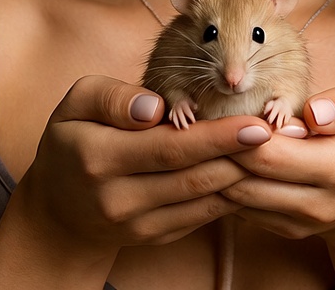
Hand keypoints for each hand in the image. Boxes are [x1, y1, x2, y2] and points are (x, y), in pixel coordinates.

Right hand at [10, 75, 275, 272]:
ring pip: (200, 199)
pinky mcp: (153, 236)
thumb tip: (156, 107)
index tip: (254, 123)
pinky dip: (226, 195)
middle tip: (278, 135)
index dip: (215, 136)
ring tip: (275, 152)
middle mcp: (118, 198)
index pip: (168, 147)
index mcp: (98, 158)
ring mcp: (137, 224)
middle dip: (239, 155)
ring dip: (240, 176)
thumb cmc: (71, 140)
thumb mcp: (76, 105)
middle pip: (191, 175)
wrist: (56, 211)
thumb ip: (113, 98)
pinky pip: (198, 216)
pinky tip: (250, 173)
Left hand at [223, 80, 334, 282]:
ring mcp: (301, 222)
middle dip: (223, 146)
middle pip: (249, 175)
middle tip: (208, 115)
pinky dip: (227, 183)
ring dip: (219, 166)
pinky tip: (224, 156)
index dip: (244, 129)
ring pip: (240, 196)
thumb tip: (313, 112)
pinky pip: (243, 208)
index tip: (231, 106)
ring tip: (211, 134)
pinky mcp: (286, 230)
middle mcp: (319, 202)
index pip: (273, 152)